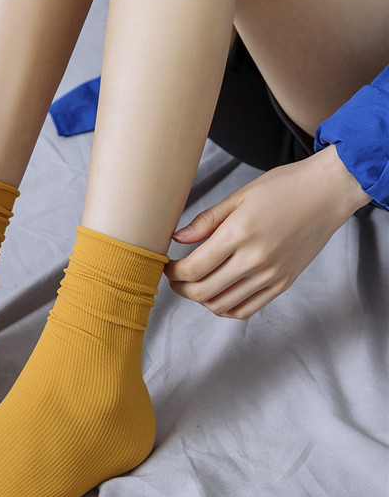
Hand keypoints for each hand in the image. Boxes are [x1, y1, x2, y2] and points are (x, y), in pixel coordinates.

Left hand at [165, 145, 370, 318]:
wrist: (329, 192)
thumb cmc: (284, 187)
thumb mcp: (238, 196)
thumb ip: (206, 221)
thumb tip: (177, 239)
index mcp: (239, 234)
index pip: (192, 269)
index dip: (171, 272)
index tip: (166, 265)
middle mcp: (255, 259)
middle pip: (202, 292)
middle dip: (180, 288)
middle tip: (174, 278)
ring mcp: (270, 275)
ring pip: (222, 305)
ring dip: (200, 300)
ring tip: (194, 285)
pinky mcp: (283, 283)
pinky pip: (246, 309)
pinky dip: (225, 308)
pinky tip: (217, 294)